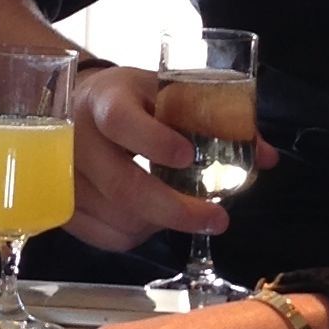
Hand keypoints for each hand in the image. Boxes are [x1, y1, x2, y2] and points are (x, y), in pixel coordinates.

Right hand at [64, 65, 282, 255]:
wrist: (72, 105)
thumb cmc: (128, 98)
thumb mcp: (166, 91)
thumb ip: (216, 119)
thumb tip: (267, 157)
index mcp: (104, 100)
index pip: (122, 122)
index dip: (154, 142)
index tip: (188, 156)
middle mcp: (76, 139)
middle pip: (124, 186)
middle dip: (176, 209)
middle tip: (218, 219)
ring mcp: (63, 178)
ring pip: (119, 218)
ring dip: (162, 224)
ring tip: (187, 212)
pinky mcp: (62, 207)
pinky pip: (107, 237)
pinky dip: (139, 235)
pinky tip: (154, 219)